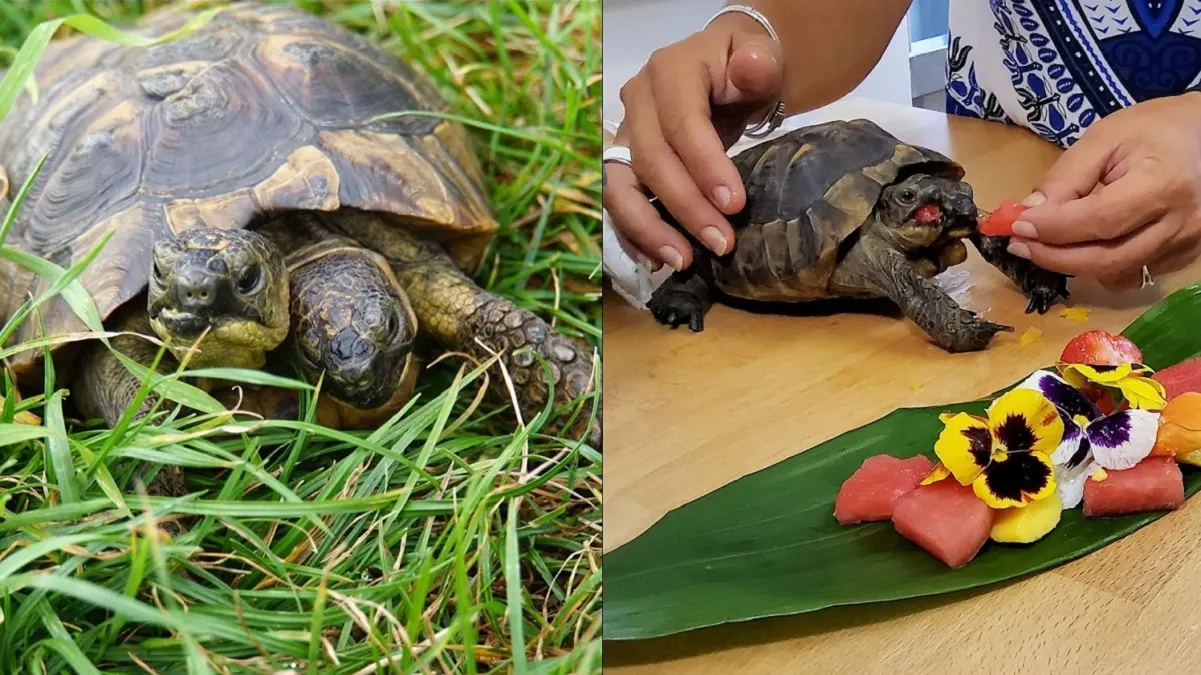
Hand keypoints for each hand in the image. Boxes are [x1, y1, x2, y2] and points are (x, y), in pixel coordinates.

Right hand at [603, 12, 782, 270]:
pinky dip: (634, 235)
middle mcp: (636, 101)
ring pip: (620, 187)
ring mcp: (624, 134)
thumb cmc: (748, 70)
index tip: (735, 204)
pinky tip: (658, 261)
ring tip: (683, 262)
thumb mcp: (763, 59)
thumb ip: (760, 63)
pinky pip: (618, 204)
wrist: (728, 72)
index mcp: (670, 70)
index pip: (681, 122)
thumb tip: (752, 66)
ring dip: (649, 229)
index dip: (704, 165)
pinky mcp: (623, 164)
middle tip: (722, 243)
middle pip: (650, 160)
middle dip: (685, 207)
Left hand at [1005, 93, 1200, 289]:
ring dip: (1072, 264)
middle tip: (1019, 244)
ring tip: (1043, 245)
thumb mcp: (1106, 137)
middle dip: (1054, 256)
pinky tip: (1083, 246)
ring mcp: (1185, 244)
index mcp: (1162, 184)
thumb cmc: (1157, 129)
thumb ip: (1066, 175)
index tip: (1016, 225)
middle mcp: (1180, 223)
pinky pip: (1132, 274)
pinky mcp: (1184, 256)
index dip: (1053, 228)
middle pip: (1107, 259)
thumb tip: (1028, 212)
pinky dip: (1099, 266)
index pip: (1099, 220)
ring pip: (1117, 273)